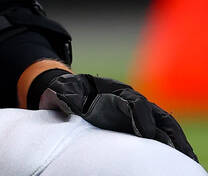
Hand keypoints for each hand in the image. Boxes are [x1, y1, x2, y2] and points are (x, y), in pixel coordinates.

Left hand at [35, 71, 196, 160]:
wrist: (70, 90)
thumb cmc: (68, 92)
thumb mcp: (64, 92)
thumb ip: (66, 96)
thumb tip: (61, 99)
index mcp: (115, 91)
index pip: (134, 101)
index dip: (141, 116)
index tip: (146, 133)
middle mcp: (132, 101)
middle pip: (157, 115)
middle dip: (169, 132)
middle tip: (179, 152)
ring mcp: (138, 113)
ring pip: (164, 126)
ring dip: (176, 142)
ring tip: (188, 159)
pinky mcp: (139, 126)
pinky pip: (160, 135)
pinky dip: (172, 146)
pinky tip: (181, 159)